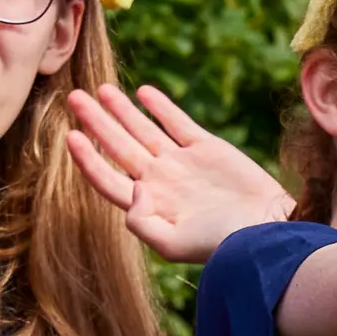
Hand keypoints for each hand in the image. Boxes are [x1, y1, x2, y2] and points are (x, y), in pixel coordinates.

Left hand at [64, 83, 290, 262]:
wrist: (266, 230)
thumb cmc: (221, 244)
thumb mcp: (174, 245)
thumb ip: (143, 223)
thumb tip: (134, 189)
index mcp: (149, 205)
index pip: (108, 178)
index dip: (88, 158)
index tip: (70, 136)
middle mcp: (161, 181)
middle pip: (119, 146)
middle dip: (96, 122)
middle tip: (74, 98)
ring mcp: (182, 163)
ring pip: (143, 130)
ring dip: (121, 110)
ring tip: (99, 89)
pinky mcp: (207, 148)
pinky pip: (177, 122)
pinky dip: (160, 106)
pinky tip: (142, 91)